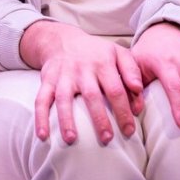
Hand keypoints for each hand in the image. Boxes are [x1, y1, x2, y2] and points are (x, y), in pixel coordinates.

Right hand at [19, 20, 143, 144]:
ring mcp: (63, 76)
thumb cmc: (96, 52)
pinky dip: (40, 117)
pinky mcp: (47, 80)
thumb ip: (131, 70)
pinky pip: (41, 99)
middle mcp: (82, 69)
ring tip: (71, 139)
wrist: (63, 39)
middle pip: (91, 96)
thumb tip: (139, 90)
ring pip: (63, 98)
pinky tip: (42, 135)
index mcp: (102, 63)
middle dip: (99, 118)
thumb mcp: (117, 52)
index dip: (123, 111)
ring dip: (66, 119)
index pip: (115, 89)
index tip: (129, 130)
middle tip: (107, 139)